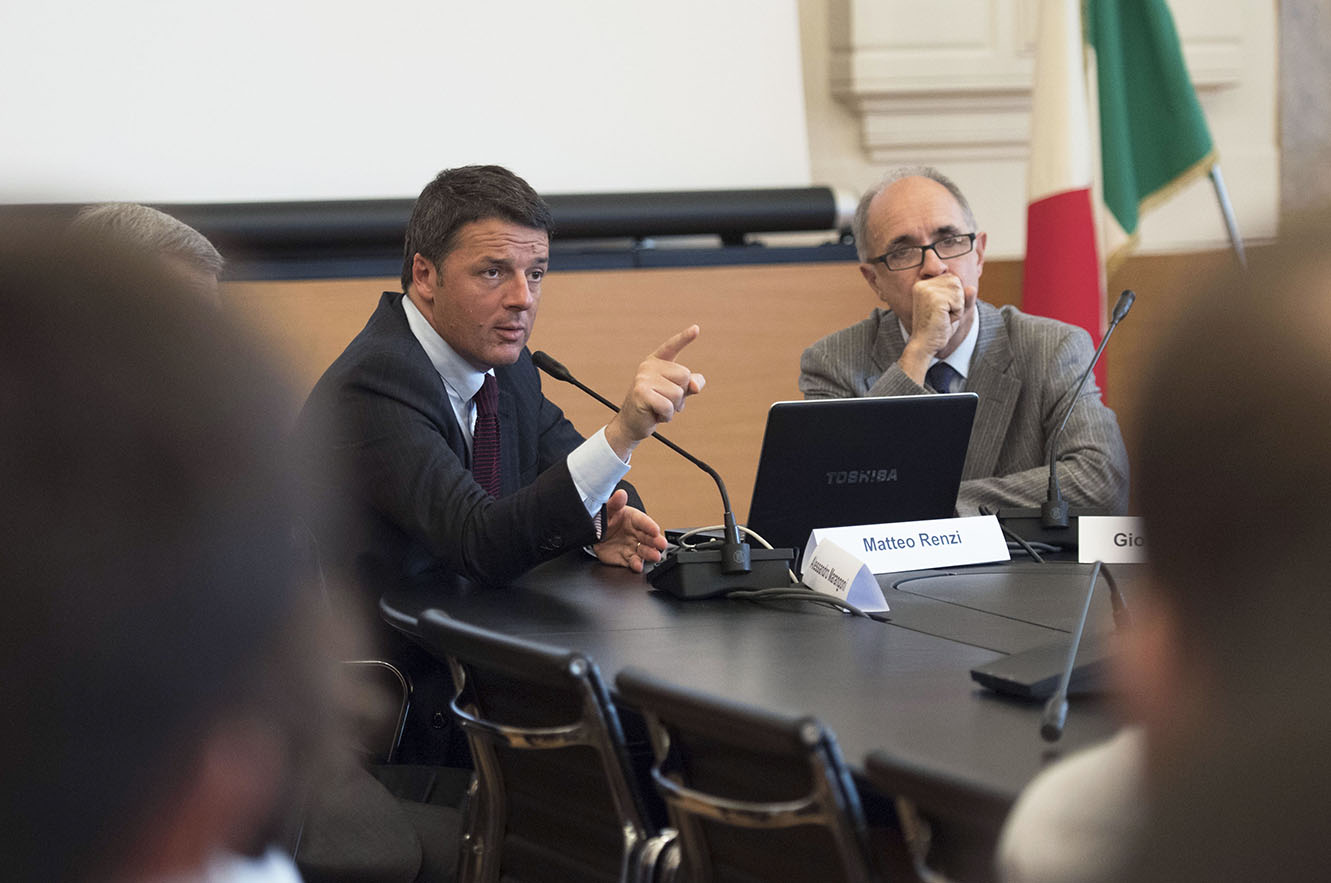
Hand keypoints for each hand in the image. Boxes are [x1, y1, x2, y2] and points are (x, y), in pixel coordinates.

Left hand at [593, 489, 667, 572]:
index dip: (650, 526)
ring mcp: (632, 546)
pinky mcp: (626, 557)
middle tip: (662, 544)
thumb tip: (621, 493)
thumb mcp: (607, 509)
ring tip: (655, 556)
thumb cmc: (604, 518)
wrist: (593, 533)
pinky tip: (638, 566)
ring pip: (644, 551)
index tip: (655, 529)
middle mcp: (636, 533)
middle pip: (649, 537)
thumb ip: (614, 503)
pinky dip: (636, 565)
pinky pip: (632, 562)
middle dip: (656, 541)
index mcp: (633, 518)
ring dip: (650, 554)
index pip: (644, 521)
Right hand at [605, 325, 705, 458]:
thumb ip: (690, 385)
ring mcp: (643, 377)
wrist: (631, 424)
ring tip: (658, 408)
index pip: (672, 347)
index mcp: (657, 362)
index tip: (696, 328)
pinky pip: (668, 406)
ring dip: (673, 407)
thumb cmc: (655, 406)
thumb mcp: (676, 394)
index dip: (684, 338)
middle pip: (685, 376)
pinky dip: (666, 415)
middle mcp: (648, 366)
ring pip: (678, 393)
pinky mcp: (641, 392)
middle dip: (681, 395)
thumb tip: (695, 385)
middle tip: (664, 401)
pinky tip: (655, 415)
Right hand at [899, 276, 976, 383]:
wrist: (925, 345)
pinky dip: (957, 313)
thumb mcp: (953, 308)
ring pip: (959, 291)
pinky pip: (959, 302)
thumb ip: (963, 296)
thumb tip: (972, 288)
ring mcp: (927, 291)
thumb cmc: (938, 328)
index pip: (951, 278)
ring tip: (943, 317)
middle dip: (956, 301)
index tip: (940, 309)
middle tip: (943, 315)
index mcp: (923, 284)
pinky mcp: (935, 299)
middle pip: (956, 282)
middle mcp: (923, 285)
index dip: (953, 296)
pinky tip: (944, 320)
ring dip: (957, 307)